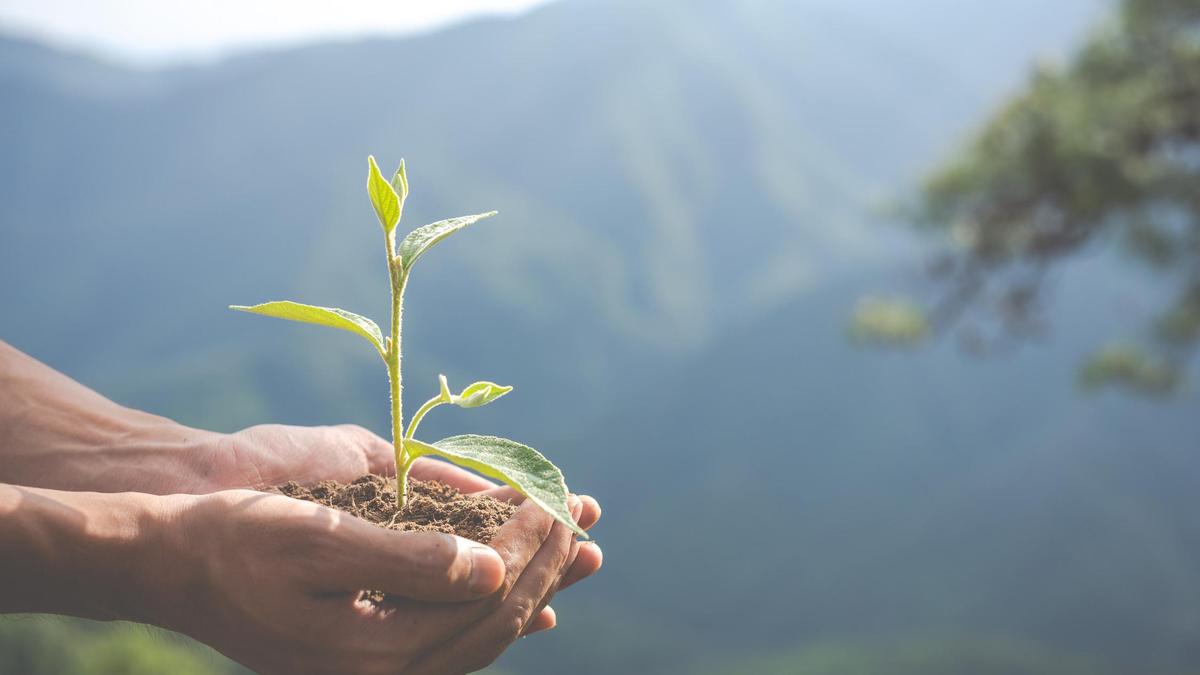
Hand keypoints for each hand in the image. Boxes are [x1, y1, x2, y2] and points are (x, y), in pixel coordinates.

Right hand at [153, 488, 589, 673]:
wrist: (173, 564)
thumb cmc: (238, 541)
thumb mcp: (321, 540)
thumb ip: (410, 560)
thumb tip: (494, 569)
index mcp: (375, 656)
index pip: (485, 604)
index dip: (531, 552)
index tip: (557, 502)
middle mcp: (384, 673)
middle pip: (495, 624)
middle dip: (547, 567)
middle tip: (585, 517)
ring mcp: (378, 668)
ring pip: (481, 634)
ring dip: (534, 586)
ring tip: (580, 549)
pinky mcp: (370, 652)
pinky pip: (452, 638)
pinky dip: (495, 610)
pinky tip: (526, 596)